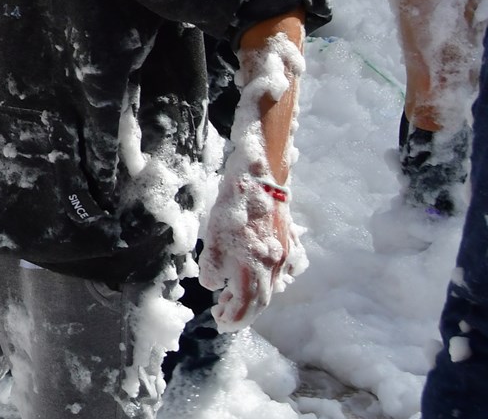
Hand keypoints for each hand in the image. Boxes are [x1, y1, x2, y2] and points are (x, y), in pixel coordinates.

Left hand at [198, 171, 297, 331]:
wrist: (261, 181)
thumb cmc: (232, 209)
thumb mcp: (212, 240)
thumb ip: (213, 269)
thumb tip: (216, 286)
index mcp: (251, 270)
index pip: (245, 308)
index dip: (232, 319)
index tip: (220, 322)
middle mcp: (272, 268)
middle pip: (260, 301)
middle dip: (241, 313)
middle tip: (222, 313)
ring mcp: (283, 257)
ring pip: (272, 288)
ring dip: (253, 297)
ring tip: (232, 296)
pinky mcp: (288, 245)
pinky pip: (284, 272)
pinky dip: (272, 280)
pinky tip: (260, 277)